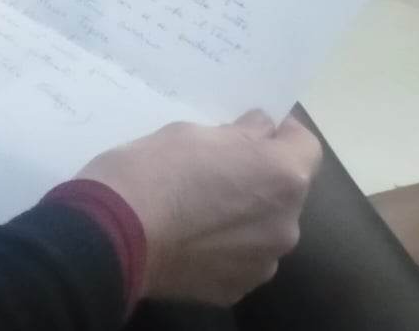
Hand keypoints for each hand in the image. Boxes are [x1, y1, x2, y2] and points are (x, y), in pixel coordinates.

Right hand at [75, 111, 319, 304]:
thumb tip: (258, 132)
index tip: (253, 128)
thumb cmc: (153, 170)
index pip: (305, 145)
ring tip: (196, 211)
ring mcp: (263, 263)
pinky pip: (239, 259)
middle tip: (215, 171)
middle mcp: (286, 224)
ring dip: (243, 216)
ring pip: (263, 230)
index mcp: (281, 176)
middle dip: (259, 179)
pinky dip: (222, 248)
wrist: (113, 236)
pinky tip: (187, 239)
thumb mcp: (191, 132)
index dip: (282, 133)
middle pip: (284, 192)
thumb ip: (238, 135)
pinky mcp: (236, 289)